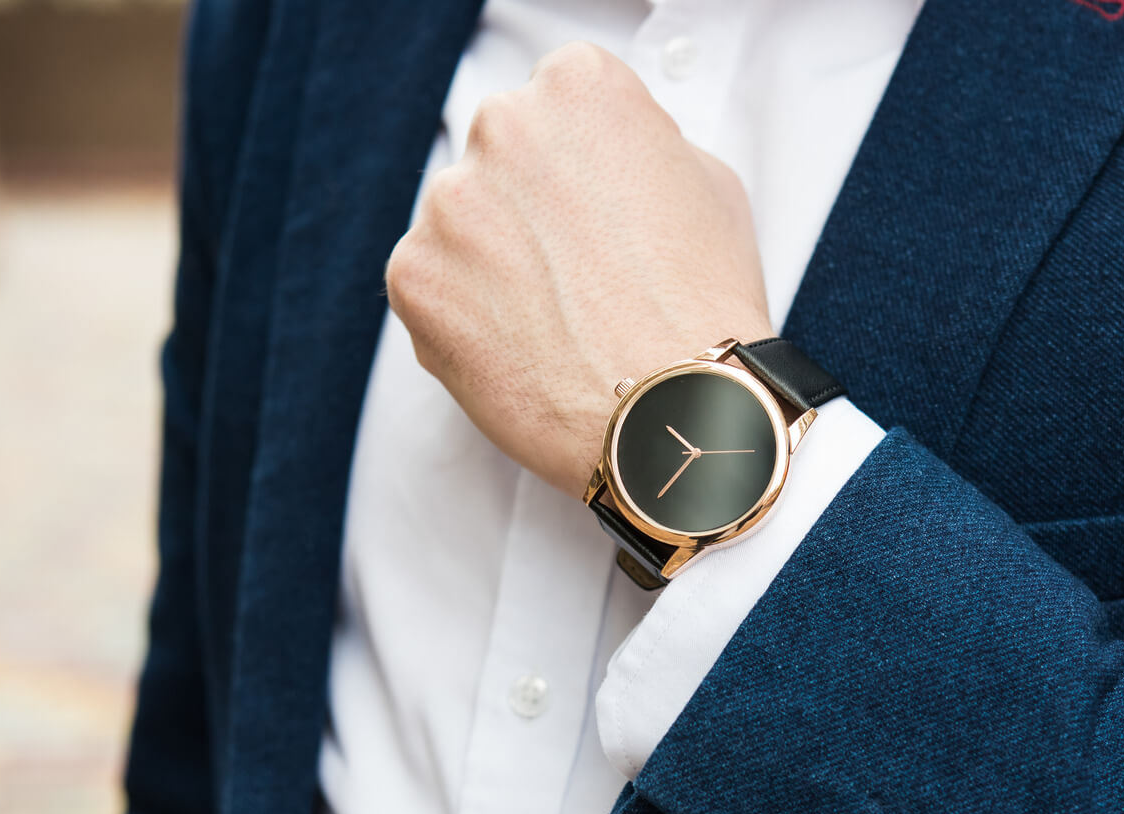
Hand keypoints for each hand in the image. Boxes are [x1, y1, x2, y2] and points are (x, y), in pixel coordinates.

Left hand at [385, 42, 773, 496]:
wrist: (674, 416)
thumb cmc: (704, 307)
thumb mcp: (711, 186)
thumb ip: (642, 148)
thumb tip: (606, 164)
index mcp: (579, 86)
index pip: (558, 105)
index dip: (585, 171)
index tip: (604, 218)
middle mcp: (504, 127)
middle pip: (501, 158)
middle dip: (530, 209)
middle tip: (580, 276)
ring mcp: (450, 203)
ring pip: (460, 225)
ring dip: (493, 264)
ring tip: (556, 323)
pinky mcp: (413, 276)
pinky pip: (430, 288)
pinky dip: (463, 320)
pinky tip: (522, 351)